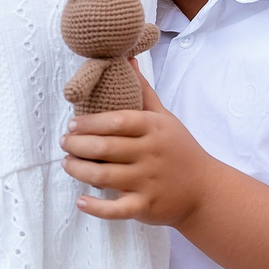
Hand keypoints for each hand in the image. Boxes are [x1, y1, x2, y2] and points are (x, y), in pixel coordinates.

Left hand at [59, 72, 217, 227]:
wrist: (204, 189)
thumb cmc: (180, 150)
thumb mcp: (165, 118)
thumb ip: (144, 92)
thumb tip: (128, 59)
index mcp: (153, 129)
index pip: (116, 121)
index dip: (90, 122)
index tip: (72, 124)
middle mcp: (150, 154)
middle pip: (105, 147)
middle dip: (77, 145)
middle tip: (64, 142)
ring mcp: (148, 181)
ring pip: (105, 176)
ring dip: (79, 170)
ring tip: (67, 164)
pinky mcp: (146, 206)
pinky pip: (117, 209)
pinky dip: (97, 207)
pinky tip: (81, 200)